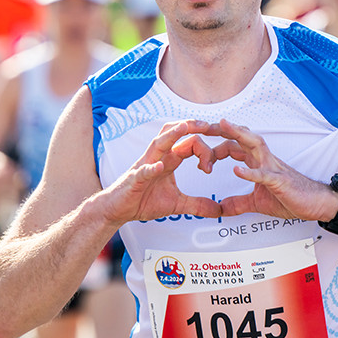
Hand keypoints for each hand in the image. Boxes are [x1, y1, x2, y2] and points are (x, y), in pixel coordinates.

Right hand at [103, 119, 222, 223]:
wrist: (118, 209)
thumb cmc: (143, 200)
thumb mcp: (177, 204)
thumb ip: (198, 205)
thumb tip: (219, 211)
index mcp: (170, 159)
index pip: (190, 143)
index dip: (205, 150)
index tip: (211, 167)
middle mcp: (158, 157)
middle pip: (175, 133)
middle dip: (192, 126)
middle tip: (208, 126)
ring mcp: (145, 165)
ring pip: (158, 142)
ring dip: (172, 135)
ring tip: (184, 127)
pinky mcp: (135, 178)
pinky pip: (143, 170)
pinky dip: (151, 168)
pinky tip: (159, 166)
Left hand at [191, 119, 331, 221]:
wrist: (316, 204)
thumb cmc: (291, 197)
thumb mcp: (257, 203)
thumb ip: (238, 203)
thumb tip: (220, 207)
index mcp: (257, 161)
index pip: (233, 146)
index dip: (215, 147)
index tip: (199, 150)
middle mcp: (264, 159)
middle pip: (241, 137)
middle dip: (222, 129)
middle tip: (203, 125)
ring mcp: (272, 167)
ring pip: (254, 144)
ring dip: (237, 134)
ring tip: (222, 126)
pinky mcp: (279, 181)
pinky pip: (263, 174)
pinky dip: (250, 172)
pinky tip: (237, 171)